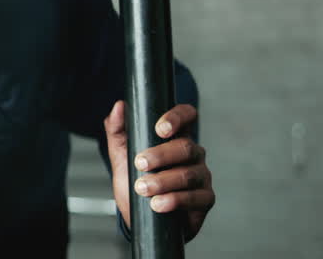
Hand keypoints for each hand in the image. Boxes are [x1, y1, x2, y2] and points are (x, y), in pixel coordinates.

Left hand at [104, 101, 213, 240]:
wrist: (138, 215)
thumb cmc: (133, 181)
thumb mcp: (120, 154)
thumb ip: (117, 130)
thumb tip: (119, 106)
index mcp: (175, 137)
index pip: (187, 115)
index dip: (177, 117)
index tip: (159, 129)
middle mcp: (193, 153)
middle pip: (185, 146)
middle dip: (160, 155)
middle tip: (139, 164)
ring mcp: (201, 176)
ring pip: (188, 173)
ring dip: (162, 181)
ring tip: (142, 188)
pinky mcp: (205, 199)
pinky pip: (196, 197)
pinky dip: (174, 200)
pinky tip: (158, 204)